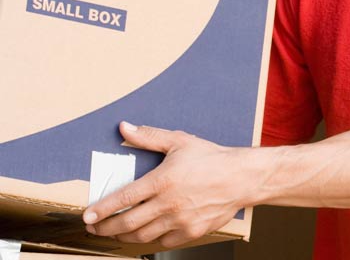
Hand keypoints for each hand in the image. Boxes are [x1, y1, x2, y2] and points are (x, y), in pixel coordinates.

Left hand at [83, 122, 251, 247]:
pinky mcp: (191, 231)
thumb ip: (149, 137)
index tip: (88, 215)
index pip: (124, 198)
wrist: (241, 178)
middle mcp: (169, 203)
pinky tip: (143, 235)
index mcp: (163, 180)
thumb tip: (124, 128)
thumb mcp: (180, 142)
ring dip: (123, 236)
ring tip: (115, 232)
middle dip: (106, 227)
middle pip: (128, 222)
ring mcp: (180, 220)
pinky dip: (149, 240)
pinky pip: (163, 242)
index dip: (103, 208)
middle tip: (95, 227)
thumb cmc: (212, 158)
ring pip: (142, 235)